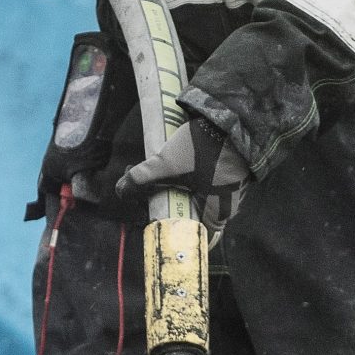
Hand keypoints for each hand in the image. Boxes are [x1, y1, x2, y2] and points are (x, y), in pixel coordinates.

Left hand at [119, 117, 251, 233]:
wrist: (231, 117)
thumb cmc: (204, 149)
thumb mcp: (167, 165)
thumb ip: (142, 178)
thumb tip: (121, 190)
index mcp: (218, 214)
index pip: (197, 237)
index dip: (176, 233)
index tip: (157, 221)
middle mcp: (228, 206)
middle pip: (196, 216)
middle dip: (172, 206)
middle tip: (151, 195)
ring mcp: (232, 188)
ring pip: (202, 197)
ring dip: (181, 189)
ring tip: (161, 176)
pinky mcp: (231, 171)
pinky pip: (209, 182)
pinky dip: (193, 178)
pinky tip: (178, 165)